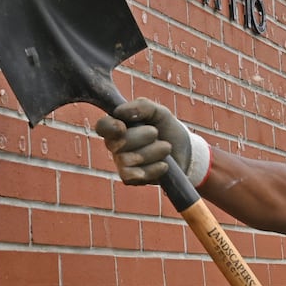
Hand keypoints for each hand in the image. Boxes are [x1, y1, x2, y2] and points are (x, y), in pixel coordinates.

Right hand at [93, 99, 207, 185]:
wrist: (183, 151)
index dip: (109, 127)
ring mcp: (122, 163)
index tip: (122, 127)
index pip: (102, 126)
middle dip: (142, 137)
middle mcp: (116, 145)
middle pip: (118, 143)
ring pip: (127, 159)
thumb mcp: (158, 112)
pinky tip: (164, 165)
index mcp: (118, 126)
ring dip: (153, 152)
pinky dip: (153, 168)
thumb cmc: (166, 128)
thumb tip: (119, 112)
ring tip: (166, 148)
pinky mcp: (130, 179)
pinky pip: (135, 175)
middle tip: (156, 133)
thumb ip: (141, 106)